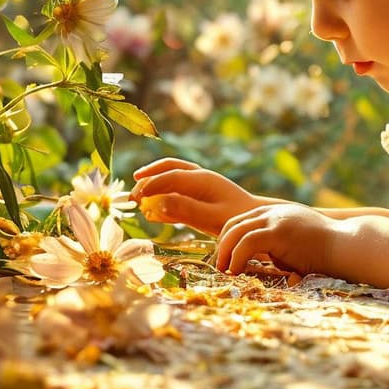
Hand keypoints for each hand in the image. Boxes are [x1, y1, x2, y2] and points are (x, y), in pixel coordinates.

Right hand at [130, 158, 264, 236]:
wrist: (255, 220)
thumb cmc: (236, 219)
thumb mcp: (212, 218)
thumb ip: (186, 210)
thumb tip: (159, 202)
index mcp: (202, 179)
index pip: (170, 176)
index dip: (151, 184)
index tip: (135, 198)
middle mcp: (200, 176)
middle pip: (169, 168)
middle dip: (149, 178)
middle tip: (132, 194)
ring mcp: (201, 184)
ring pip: (172, 175)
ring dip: (154, 182)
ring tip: (138, 194)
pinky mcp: (201, 194)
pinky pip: (178, 189)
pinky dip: (163, 194)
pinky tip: (154, 207)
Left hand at [216, 203, 333, 275]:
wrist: (345, 245)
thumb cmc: (326, 250)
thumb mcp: (296, 242)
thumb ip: (279, 246)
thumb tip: (267, 263)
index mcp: (275, 213)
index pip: (240, 221)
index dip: (228, 240)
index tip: (226, 259)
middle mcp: (272, 212)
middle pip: (233, 224)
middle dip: (222, 246)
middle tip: (221, 267)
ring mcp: (275, 220)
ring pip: (235, 232)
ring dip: (225, 253)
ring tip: (226, 272)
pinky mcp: (278, 232)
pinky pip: (247, 242)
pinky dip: (236, 258)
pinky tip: (237, 272)